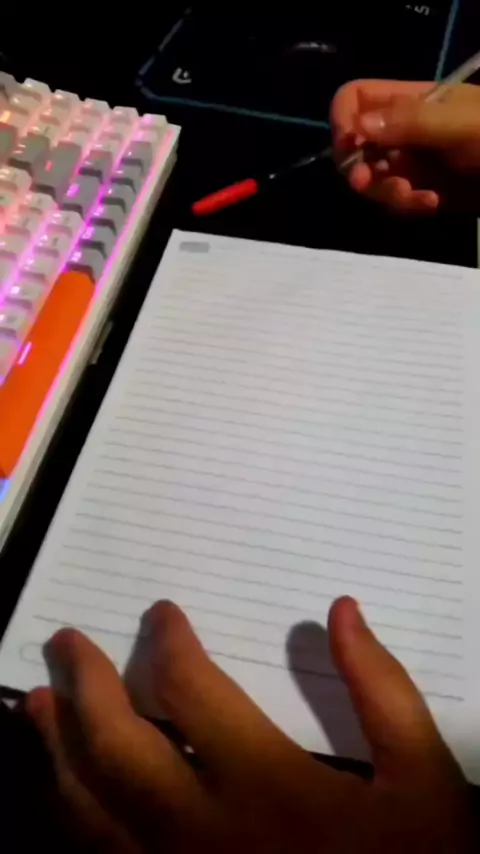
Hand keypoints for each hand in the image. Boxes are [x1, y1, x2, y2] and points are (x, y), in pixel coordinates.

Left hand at [27, 598, 471, 852]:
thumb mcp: (426, 779)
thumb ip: (383, 690)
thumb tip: (342, 612)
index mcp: (266, 785)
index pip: (190, 690)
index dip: (168, 642)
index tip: (163, 615)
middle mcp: (203, 832)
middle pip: (117, 747)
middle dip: (86, 685)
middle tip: (67, 642)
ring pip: (90, 812)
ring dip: (57, 749)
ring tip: (39, 703)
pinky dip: (75, 818)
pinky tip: (69, 790)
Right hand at [330, 79, 479, 213]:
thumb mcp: (458, 124)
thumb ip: (410, 122)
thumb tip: (358, 126)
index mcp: (409, 100)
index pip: (355, 101)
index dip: (344, 123)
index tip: (350, 148)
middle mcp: (404, 130)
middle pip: (356, 147)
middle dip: (359, 168)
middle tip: (366, 184)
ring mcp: (414, 163)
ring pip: (373, 180)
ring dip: (386, 194)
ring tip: (419, 198)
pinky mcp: (424, 191)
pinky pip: (397, 202)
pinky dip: (409, 207)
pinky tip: (434, 204)